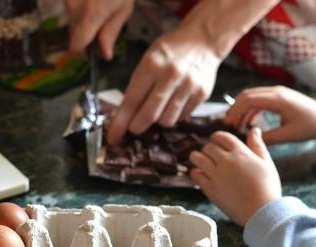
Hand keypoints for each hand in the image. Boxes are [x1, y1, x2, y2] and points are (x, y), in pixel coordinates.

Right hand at [65, 0, 133, 59]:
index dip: (82, 51)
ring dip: (83, 18)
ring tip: (99, 4)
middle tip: (102, 22)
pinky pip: (71, 7)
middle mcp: (75, 6)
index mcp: (92, 13)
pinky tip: (91, 0)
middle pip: (74, 32)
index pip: (76, 44)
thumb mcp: (123, 8)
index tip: (90, 50)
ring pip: (72, 19)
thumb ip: (111, 32)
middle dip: (86, 33)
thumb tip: (105, 55)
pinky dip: (80, 7)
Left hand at [106, 27, 220, 143]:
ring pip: (167, 120)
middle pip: (149, 115)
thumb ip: (137, 86)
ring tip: (158, 109)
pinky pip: (182, 117)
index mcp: (152, 65)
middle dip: (137, 127)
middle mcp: (171, 75)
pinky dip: (174, 115)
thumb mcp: (148, 59)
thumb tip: (123, 116)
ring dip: (158, 121)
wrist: (202, 39)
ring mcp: (188, 85)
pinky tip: (173, 103)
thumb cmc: (169, 51)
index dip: (120, 122)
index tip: (113, 137)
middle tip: (134, 128)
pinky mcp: (202, 94)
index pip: (132, 101)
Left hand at [189, 128, 281, 226]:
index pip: (222, 136)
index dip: (217, 137)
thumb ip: (258, 145)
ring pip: (197, 158)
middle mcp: (226, 161)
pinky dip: (195, 173)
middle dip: (208, 148)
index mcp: (240, 152)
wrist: (261, 211)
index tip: (216, 141)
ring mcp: (216, 174)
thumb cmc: (267, 188)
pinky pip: (195, 175)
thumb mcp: (266, 163)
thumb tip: (254, 130)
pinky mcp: (210, 188)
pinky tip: (199, 174)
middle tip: (210, 154)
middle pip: (208, 147)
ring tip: (199, 160)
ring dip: (197, 157)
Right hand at [223, 86, 315, 143]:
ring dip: (241, 108)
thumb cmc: (310, 126)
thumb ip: (267, 138)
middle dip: (234, 109)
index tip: (229, 126)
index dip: (235, 112)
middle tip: (228, 125)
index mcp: (278, 99)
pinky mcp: (279, 96)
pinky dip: (250, 109)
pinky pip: (259, 99)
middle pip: (246, 95)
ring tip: (236, 125)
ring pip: (251, 96)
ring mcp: (277, 92)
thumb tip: (248, 141)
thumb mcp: (288, 135)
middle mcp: (276, 92)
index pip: (248, 100)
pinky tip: (248, 122)